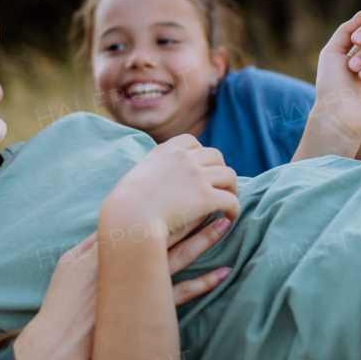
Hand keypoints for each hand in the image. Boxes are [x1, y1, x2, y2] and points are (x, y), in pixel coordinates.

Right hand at [14, 216, 232, 359]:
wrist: (59, 342)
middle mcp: (125, 260)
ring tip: (223, 224)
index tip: (181, 189)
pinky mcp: (148, 309)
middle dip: (189, 212)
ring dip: (202, 239)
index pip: (139, 217)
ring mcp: (138, 285)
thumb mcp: (67, 266)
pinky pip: (183, 293)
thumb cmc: (60, 306)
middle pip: (163, 231)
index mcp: (105, 247)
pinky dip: (204, 283)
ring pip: (177, 255)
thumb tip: (101, 230)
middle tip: (211, 198)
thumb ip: (86, 246)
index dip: (162, 203)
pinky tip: (223, 273)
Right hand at [101, 134, 240, 244]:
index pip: (192, 142)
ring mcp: (197, 176)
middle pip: (215, 156)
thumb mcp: (137, 173)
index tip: (201, 168)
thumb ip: (152, 166)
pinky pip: (231, 199)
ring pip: (229, 176)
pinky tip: (230, 217)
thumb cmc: (126, 202)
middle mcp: (185, 158)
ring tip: (227, 201)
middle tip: (219, 186)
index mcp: (167, 150)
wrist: (130, 217)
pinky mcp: (207, 197)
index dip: (200, 154)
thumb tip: (156, 169)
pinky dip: (234, 208)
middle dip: (219, 170)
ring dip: (231, 188)